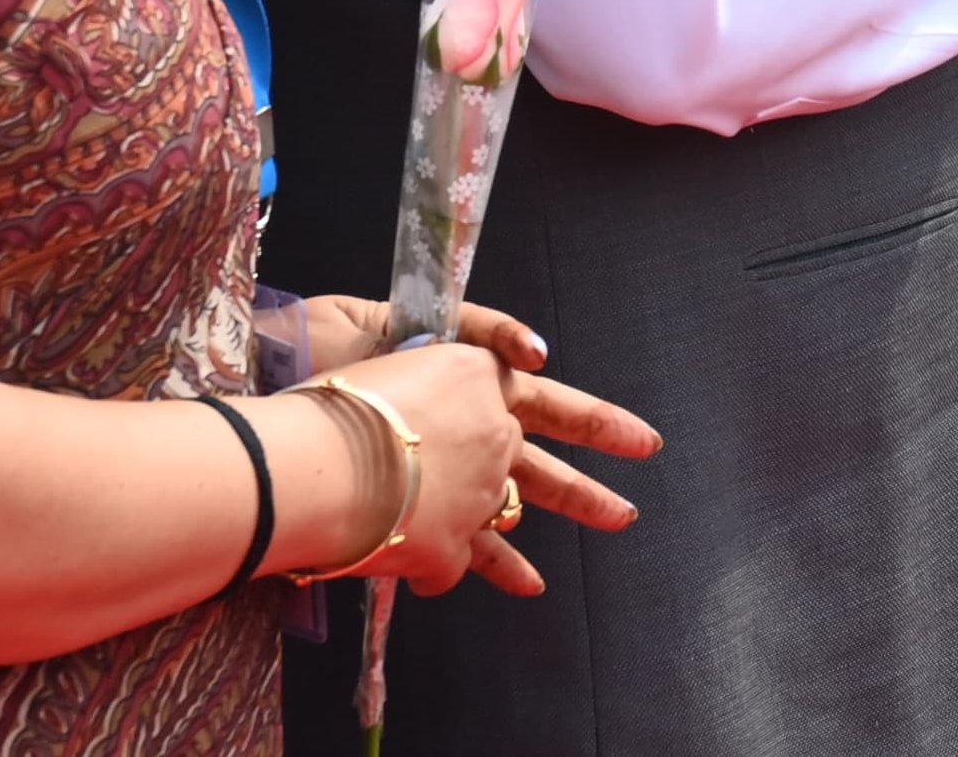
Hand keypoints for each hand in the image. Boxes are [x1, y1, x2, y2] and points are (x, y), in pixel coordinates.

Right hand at [311, 310, 655, 596]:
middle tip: (626, 516)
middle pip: (549, 470)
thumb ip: (427, 397)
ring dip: (519, 560)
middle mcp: (493, 436)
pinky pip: (463, 563)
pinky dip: (465, 574)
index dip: (598, 422)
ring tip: (539, 583)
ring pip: (509, 522)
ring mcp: (477, 494)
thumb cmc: (340, 403)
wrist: (317, 459)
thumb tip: (429, 429)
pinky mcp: (449, 544)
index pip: (548, 400)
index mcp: (481, 383)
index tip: (640, 442)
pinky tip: (470, 585)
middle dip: (588, 495)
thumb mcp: (394, 373)